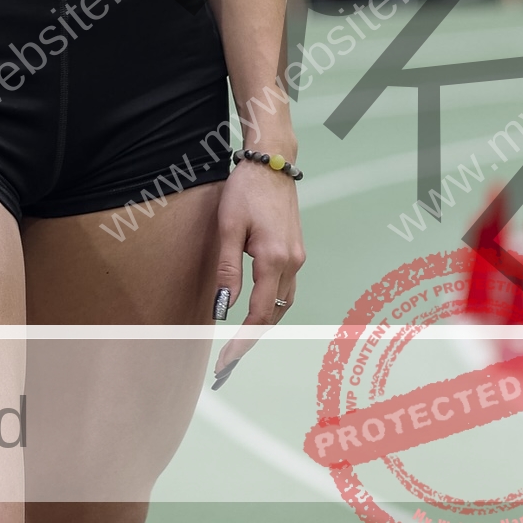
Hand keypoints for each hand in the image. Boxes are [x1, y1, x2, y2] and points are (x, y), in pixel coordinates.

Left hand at [210, 159, 304, 378]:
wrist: (272, 162)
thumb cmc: (246, 189)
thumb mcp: (229, 227)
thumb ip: (227, 269)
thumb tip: (224, 308)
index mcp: (274, 260)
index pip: (258, 314)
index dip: (242, 341)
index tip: (227, 360)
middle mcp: (292, 263)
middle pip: (274, 314)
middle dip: (252, 337)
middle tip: (229, 357)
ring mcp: (298, 257)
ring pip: (283, 302)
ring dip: (263, 321)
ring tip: (239, 338)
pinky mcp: (297, 250)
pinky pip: (286, 287)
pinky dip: (272, 302)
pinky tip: (255, 305)